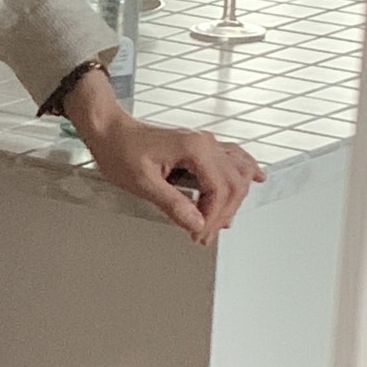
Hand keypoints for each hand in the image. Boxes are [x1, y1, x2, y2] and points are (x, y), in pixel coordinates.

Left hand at [61, 68, 265, 245]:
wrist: (110, 130)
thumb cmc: (120, 150)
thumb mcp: (142, 183)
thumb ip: (172, 203)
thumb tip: (196, 223)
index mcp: (194, 148)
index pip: (220, 189)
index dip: (212, 217)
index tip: (199, 235)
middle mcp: (206, 143)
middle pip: (235, 183)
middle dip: (223, 214)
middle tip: (203, 235)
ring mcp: (205, 143)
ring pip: (238, 172)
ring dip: (234, 199)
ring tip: (219, 222)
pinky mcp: (200, 147)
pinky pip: (233, 158)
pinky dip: (245, 171)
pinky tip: (256, 178)